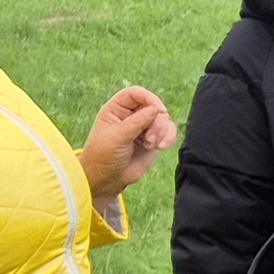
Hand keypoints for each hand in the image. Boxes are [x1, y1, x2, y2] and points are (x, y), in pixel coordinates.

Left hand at [81, 86, 177, 203]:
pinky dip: (169, 138)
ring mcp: (144, 128)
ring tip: (151, 146)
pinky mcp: (154, 140)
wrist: (107, 179)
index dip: (149, 98)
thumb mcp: (118, 136)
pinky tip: (160, 147)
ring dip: (162, 132)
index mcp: (117, 109)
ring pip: (164, 119)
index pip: (136, 94)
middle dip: (157, 122)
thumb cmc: (104, 156)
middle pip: (154, 107)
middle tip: (149, 139)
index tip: (159, 110)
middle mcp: (131, 116)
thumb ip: (138, 121)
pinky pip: (169, 132)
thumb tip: (157, 110)